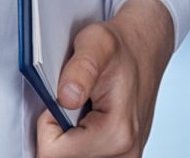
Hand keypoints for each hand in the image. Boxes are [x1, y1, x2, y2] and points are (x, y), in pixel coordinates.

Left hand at [37, 0, 174, 157]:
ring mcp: (125, 155)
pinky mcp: (121, 153)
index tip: (57, 102)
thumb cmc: (119, 46)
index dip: (45, 125)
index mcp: (116, 132)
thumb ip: (80, 69)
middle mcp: (125, 152)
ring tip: (79, 109)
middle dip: (55, 132)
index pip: (54, 153)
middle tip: (68, 103)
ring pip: (73, 156)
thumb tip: (65, 98)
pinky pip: (84, 153)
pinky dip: (76, 139)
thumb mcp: (95, 43)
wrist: (144, 49)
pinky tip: (84, 118)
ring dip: (66, 136)